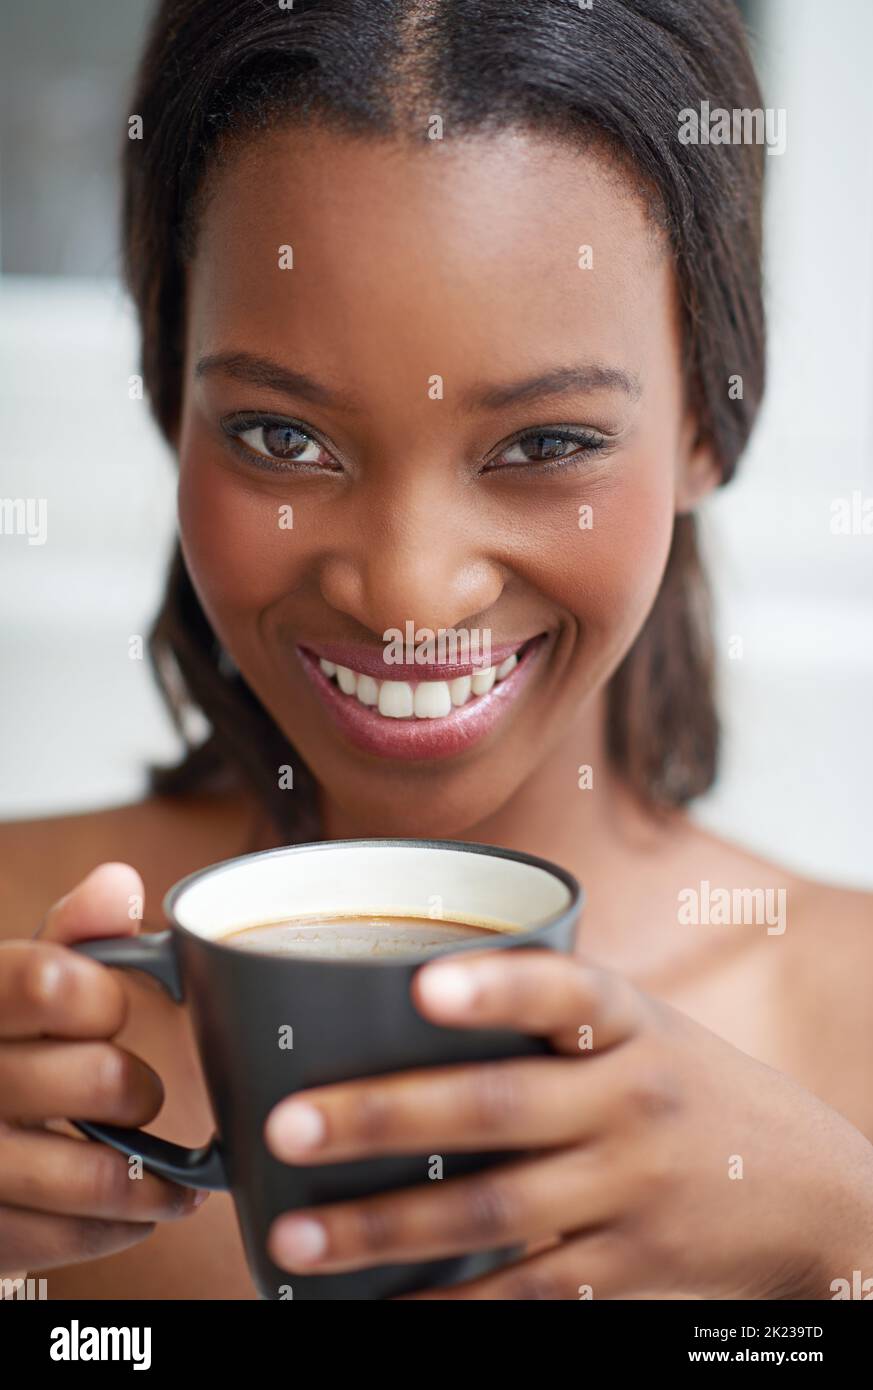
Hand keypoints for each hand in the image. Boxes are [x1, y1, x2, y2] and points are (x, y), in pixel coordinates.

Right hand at [0, 863, 205, 1279]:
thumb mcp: (6, 984)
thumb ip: (66, 934)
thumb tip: (119, 883)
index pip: (46, 982)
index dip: (99, 995)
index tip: (107, 1007)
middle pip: (96, 1078)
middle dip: (137, 1085)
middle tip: (136, 1091)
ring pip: (96, 1173)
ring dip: (151, 1171)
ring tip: (163, 1164)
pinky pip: (74, 1238)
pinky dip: (122, 1224)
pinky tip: (134, 1204)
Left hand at [263, 949, 872, 1298]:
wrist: (809, 1191)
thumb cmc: (689, 1087)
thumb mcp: (644, 1027)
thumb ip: (551, 1011)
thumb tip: (402, 987)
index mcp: (629, 1022)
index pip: (565, 990)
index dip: (497, 986)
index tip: (423, 985)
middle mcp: (631, 1100)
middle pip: (499, 1108)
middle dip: (386, 1118)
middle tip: (287, 1128)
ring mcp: (630, 1188)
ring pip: (493, 1212)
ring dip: (385, 1229)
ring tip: (294, 1239)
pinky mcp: (624, 1267)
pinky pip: (522, 1293)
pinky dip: (444, 1308)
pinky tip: (374, 1310)